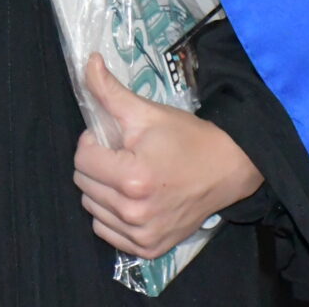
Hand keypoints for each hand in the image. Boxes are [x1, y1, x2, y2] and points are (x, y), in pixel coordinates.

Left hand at [72, 54, 263, 259]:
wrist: (227, 168)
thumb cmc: (186, 139)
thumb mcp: (146, 112)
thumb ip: (109, 91)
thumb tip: (87, 61)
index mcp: (132, 179)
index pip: (82, 159)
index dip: (93, 143)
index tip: (113, 138)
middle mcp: (134, 212)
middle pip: (84, 184)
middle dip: (97, 165)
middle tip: (122, 155)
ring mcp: (142, 234)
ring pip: (92, 208)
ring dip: (102, 190)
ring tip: (128, 176)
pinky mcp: (149, 248)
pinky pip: (107, 231)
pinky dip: (112, 215)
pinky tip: (131, 199)